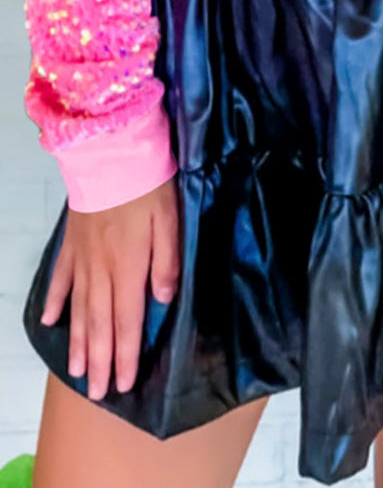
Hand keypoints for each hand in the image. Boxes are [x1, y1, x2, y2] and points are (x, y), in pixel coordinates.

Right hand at [39, 174, 179, 400]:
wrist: (111, 152)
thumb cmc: (149, 184)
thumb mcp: (170, 219)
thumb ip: (166, 261)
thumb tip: (162, 301)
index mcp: (129, 266)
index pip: (127, 321)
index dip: (125, 354)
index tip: (122, 383)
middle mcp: (102, 269)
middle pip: (100, 323)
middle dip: (99, 361)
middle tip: (96, 392)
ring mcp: (83, 257)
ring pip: (79, 308)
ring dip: (78, 341)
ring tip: (75, 370)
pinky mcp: (72, 242)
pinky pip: (61, 277)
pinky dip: (56, 300)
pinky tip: (51, 320)